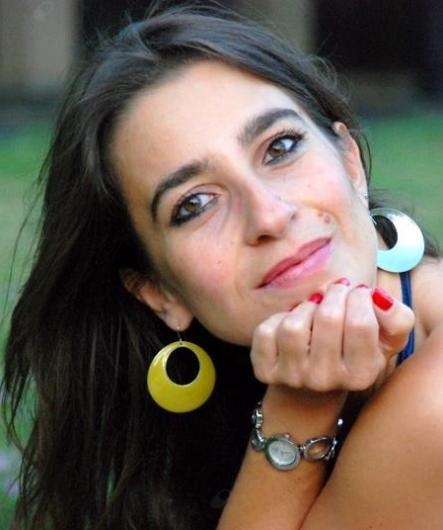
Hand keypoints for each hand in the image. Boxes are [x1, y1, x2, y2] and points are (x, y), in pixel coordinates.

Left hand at [250, 279, 414, 392]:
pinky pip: (266, 332)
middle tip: (336, 293)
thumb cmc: (353, 352)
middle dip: (334, 295)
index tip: (357, 293)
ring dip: (305, 308)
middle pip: (328, 319)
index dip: (359, 297)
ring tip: (314, 310)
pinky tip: (290, 323)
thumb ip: (397, 318)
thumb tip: (377, 298)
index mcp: (361, 374)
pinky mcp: (265, 371)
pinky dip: (277, 319)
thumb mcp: (386, 339)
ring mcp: (293, 378)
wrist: (312, 388)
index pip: (361, 323)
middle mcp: (326, 380)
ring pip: (293, 325)